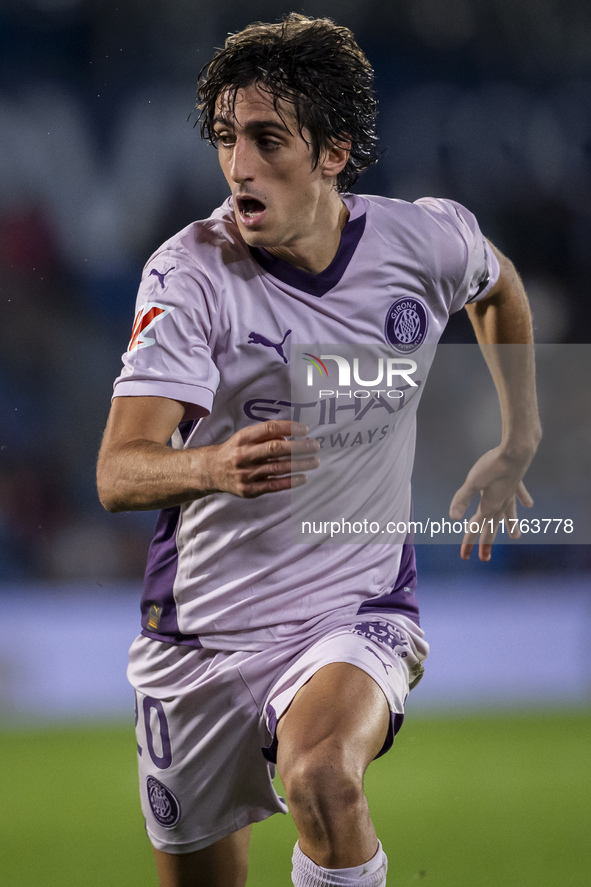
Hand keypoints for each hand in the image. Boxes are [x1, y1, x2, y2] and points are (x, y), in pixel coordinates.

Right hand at [205, 420, 319, 497]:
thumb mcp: (245, 437)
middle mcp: (244, 455)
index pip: (269, 429)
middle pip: (275, 449)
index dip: (289, 427)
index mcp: (243, 438)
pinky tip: (303, 477)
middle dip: (299, 447)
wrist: (211, 471)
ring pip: (278, 468)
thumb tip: (290, 437)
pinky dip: (290, 481)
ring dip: (299, 464)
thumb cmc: (235, 450)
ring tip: (314, 461)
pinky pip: (273, 485)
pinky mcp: (249, 489)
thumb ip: (266, 435)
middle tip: (315, 446)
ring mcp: (246, 474)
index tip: (305, 429)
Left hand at [449, 445, 533, 560]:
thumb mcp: (472, 482)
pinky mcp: (516, 483)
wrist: (517, 450)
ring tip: (515, 537)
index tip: (465, 556)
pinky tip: (528, 505)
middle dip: (486, 542)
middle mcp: (501, 504)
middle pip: (492, 527)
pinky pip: (519, 495)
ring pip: (509, 515)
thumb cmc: (493, 465)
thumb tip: (453, 519)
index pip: (475, 527)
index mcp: (489, 506)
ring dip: (510, 526)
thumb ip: (462, 499)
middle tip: (485, 558)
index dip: (469, 542)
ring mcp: (510, 495)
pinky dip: (522, 500)